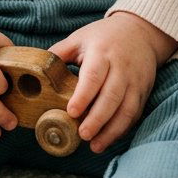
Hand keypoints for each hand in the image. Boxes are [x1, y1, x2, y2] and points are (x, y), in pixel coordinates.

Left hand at [48, 13, 176, 153]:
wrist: (140, 32)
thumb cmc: (103, 36)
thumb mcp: (79, 38)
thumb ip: (59, 53)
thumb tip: (33, 69)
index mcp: (101, 53)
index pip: (93, 76)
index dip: (83, 96)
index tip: (71, 112)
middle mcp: (121, 67)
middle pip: (111, 97)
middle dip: (97, 119)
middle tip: (82, 135)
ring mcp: (135, 80)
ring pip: (126, 109)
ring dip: (112, 130)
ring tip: (95, 146)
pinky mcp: (143, 91)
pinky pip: (135, 113)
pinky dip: (122, 129)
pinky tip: (109, 138)